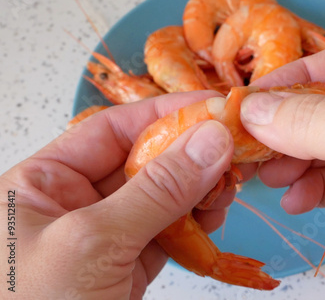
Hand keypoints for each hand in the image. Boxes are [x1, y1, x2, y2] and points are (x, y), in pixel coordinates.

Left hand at [0, 90, 234, 299]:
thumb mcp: (93, 242)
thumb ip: (157, 190)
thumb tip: (211, 140)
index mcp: (45, 182)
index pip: (112, 130)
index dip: (163, 114)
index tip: (212, 107)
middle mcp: (74, 202)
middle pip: (143, 160)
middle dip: (189, 155)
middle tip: (231, 154)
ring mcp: (105, 236)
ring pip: (163, 196)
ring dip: (199, 190)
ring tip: (228, 190)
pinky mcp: (128, 266)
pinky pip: (168, 232)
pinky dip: (196, 224)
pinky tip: (215, 219)